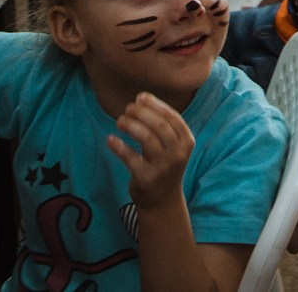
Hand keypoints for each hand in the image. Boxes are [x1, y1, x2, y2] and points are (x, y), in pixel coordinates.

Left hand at [107, 92, 194, 210]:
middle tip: (128, 108)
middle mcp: (178, 154)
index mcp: (187, 141)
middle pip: (160, 126)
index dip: (155, 104)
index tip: (140, 97)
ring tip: (120, 121)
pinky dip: (119, 147)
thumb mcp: (173, 145)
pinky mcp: (147, 179)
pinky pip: (131, 158)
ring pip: (147, 139)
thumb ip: (162, 124)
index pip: (172, 117)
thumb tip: (141, 98)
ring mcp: (163, 167)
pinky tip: (111, 139)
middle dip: (142, 113)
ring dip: (131, 126)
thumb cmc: (164, 164)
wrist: (162, 199)